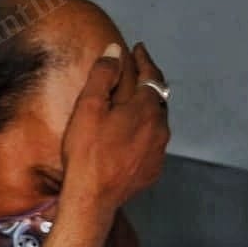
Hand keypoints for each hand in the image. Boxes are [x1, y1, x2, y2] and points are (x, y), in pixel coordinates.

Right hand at [60, 42, 169, 210]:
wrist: (92, 197)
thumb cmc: (87, 151)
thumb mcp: (89, 106)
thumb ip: (103, 74)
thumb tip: (114, 51)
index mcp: (146, 109)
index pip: (152, 75)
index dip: (144, 59)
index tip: (138, 49)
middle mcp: (160, 128)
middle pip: (157, 98)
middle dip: (147, 84)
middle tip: (134, 74)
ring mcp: (158, 152)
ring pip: (156, 122)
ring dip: (145, 110)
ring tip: (130, 106)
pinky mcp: (152, 170)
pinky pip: (152, 144)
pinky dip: (143, 134)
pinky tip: (129, 137)